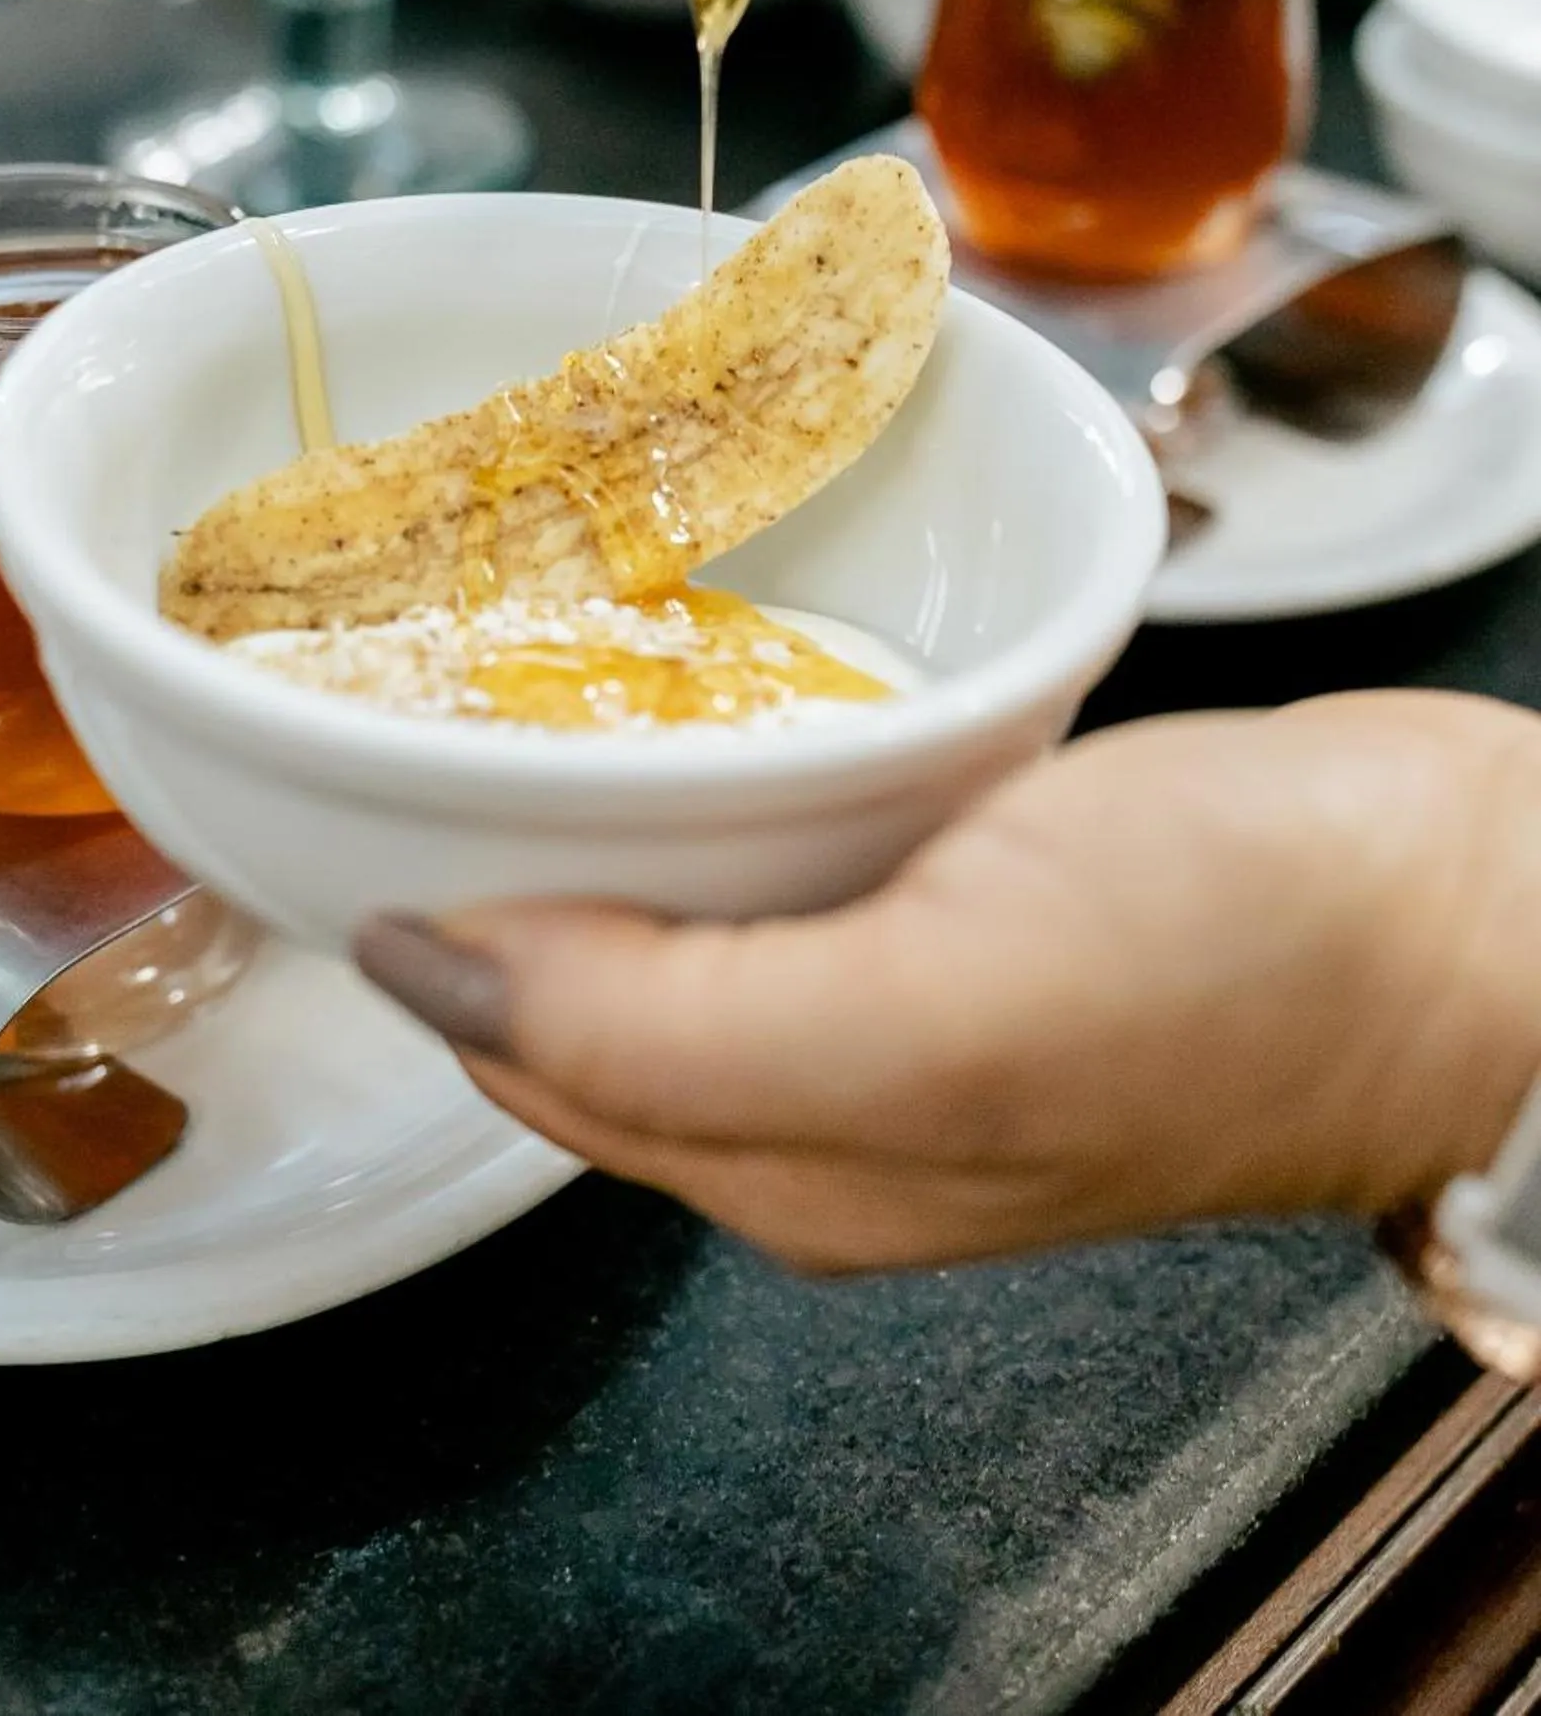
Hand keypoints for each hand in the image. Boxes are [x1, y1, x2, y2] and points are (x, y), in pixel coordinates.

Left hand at [356, 693, 1540, 1273]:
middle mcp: (813, 1089)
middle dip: (485, 838)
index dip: (427, 909)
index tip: (366, 743)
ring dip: (590, 781)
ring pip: (669, 887)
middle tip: (423, 657)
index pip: (514, 1036)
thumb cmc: (1240, 969)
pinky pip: (785, 824)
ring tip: (524, 642)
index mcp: (781, 1156)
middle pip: (572, 962)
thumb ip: (674, 1029)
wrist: (1463, 912)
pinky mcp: (966, 888)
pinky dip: (717, 747)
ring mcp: (893, 984)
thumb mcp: (938, 1020)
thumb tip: (431, 972)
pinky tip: (711, 668)